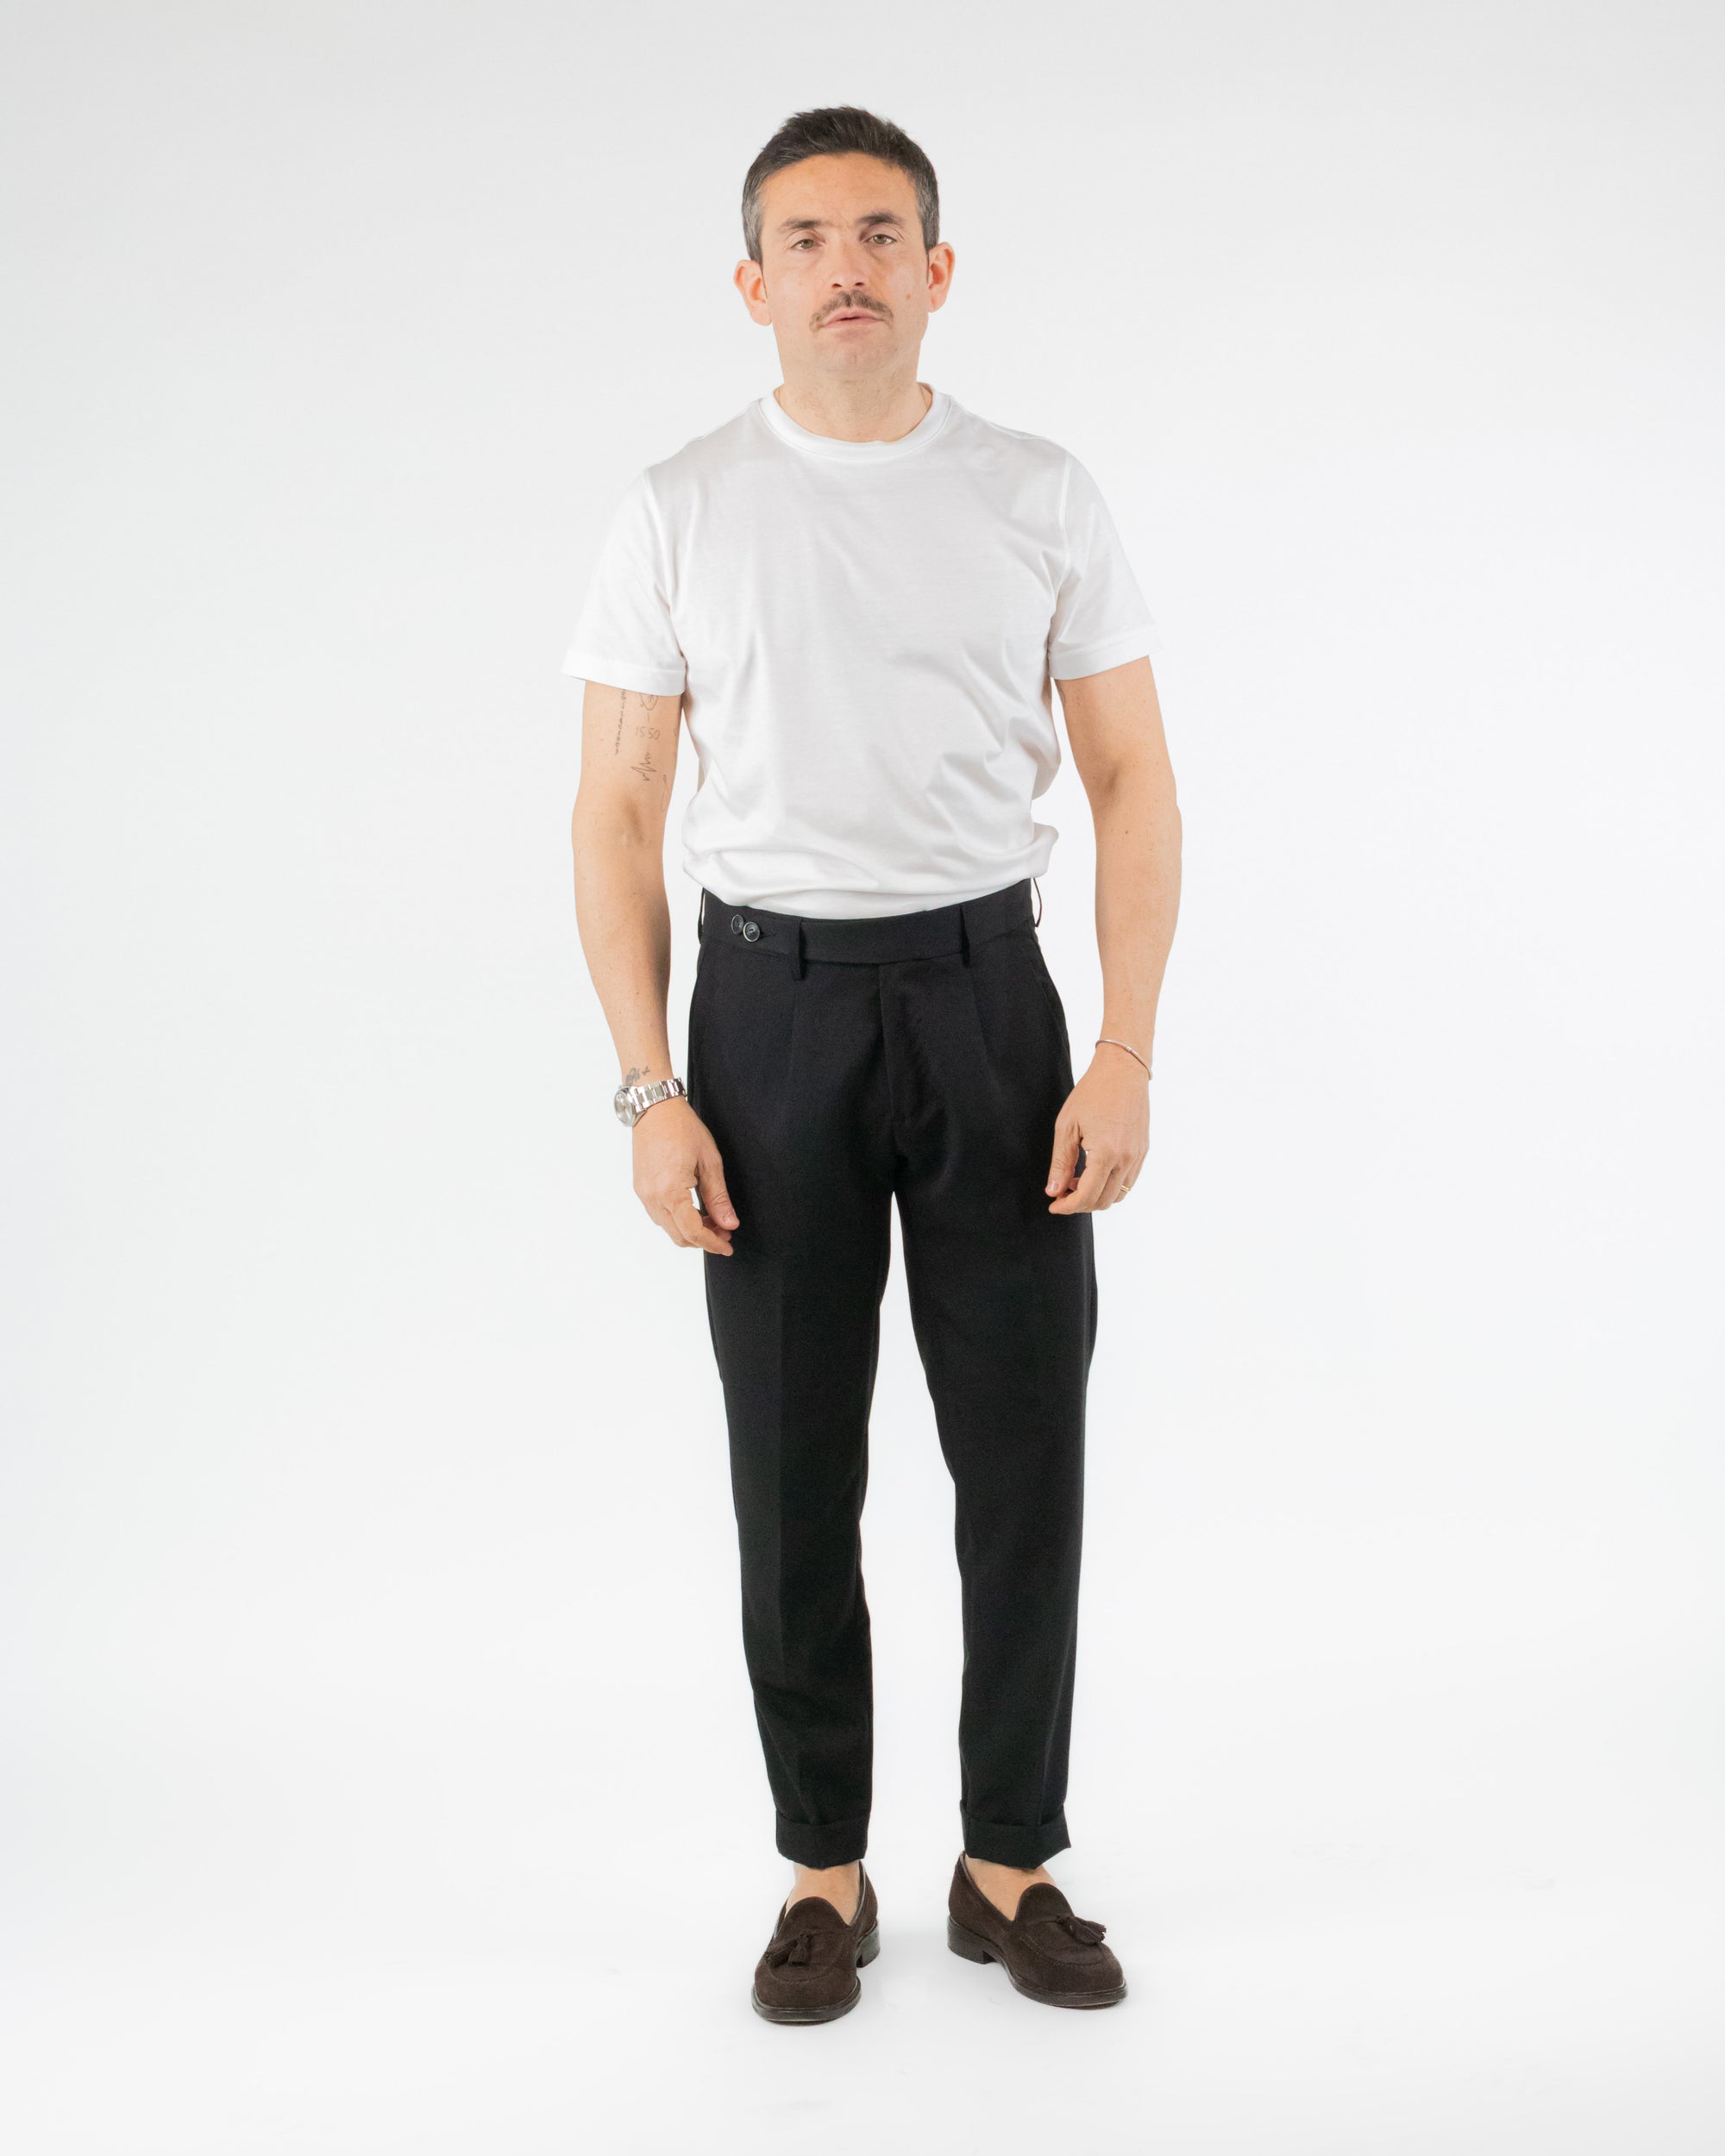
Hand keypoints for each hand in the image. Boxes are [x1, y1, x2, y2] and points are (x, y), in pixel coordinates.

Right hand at [633, 1098, 738, 1253]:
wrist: (654, 1109)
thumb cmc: (682, 1128)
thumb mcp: (709, 1161)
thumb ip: (718, 1197)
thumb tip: (729, 1223)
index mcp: (671, 1191)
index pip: (693, 1232)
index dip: (713, 1243)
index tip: (728, 1246)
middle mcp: (653, 1197)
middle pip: (679, 1236)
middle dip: (704, 1240)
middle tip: (725, 1233)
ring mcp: (644, 1194)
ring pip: (668, 1228)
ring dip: (690, 1232)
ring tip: (712, 1221)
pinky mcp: (641, 1189)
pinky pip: (659, 1215)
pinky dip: (677, 1220)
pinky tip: (694, 1211)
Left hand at [1045, 1051, 1148, 1212]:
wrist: (1123, 1070)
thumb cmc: (1092, 1092)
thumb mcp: (1067, 1126)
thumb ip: (1060, 1163)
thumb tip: (1054, 1191)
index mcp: (1106, 1153)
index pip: (1087, 1196)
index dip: (1067, 1206)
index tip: (1053, 1205)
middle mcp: (1127, 1159)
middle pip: (1103, 1201)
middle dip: (1080, 1204)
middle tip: (1062, 1193)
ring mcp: (1138, 1156)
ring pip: (1118, 1195)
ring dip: (1096, 1196)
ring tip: (1076, 1181)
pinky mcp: (1143, 1151)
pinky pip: (1128, 1181)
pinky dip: (1110, 1185)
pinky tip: (1093, 1172)